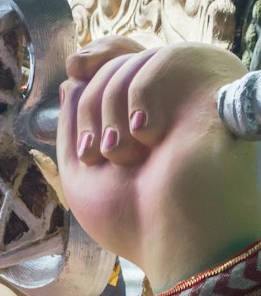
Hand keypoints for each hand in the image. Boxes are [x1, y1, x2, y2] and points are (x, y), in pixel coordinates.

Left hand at [57, 36, 256, 288]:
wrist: (176, 241)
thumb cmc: (134, 219)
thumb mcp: (83, 173)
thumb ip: (75, 123)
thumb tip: (74, 76)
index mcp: (150, 114)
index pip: (124, 55)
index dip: (97, 55)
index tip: (74, 67)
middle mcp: (177, 97)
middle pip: (120, 59)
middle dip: (92, 105)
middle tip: (97, 156)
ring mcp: (199, 89)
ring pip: (136, 59)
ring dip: (111, 110)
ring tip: (126, 157)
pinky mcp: (221, 84)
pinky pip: (165, 58)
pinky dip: (141, 96)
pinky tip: (149, 134)